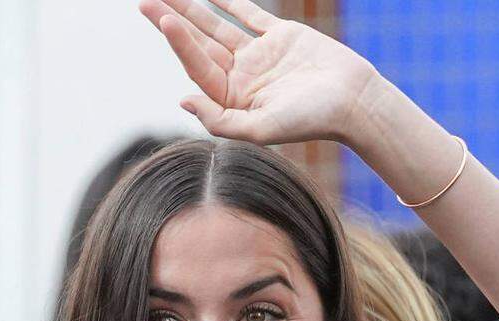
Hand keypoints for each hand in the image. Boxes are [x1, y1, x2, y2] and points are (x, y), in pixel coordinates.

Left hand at [138, 0, 380, 145]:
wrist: (355, 102)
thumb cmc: (312, 120)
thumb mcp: (262, 129)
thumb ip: (221, 120)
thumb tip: (183, 100)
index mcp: (233, 100)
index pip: (199, 67)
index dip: (180, 43)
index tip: (164, 20)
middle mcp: (241, 77)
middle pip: (199, 44)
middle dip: (172, 21)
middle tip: (143, 2)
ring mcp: (259, 56)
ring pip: (218, 26)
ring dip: (192, 8)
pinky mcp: (280, 37)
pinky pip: (249, 14)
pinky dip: (230, 0)